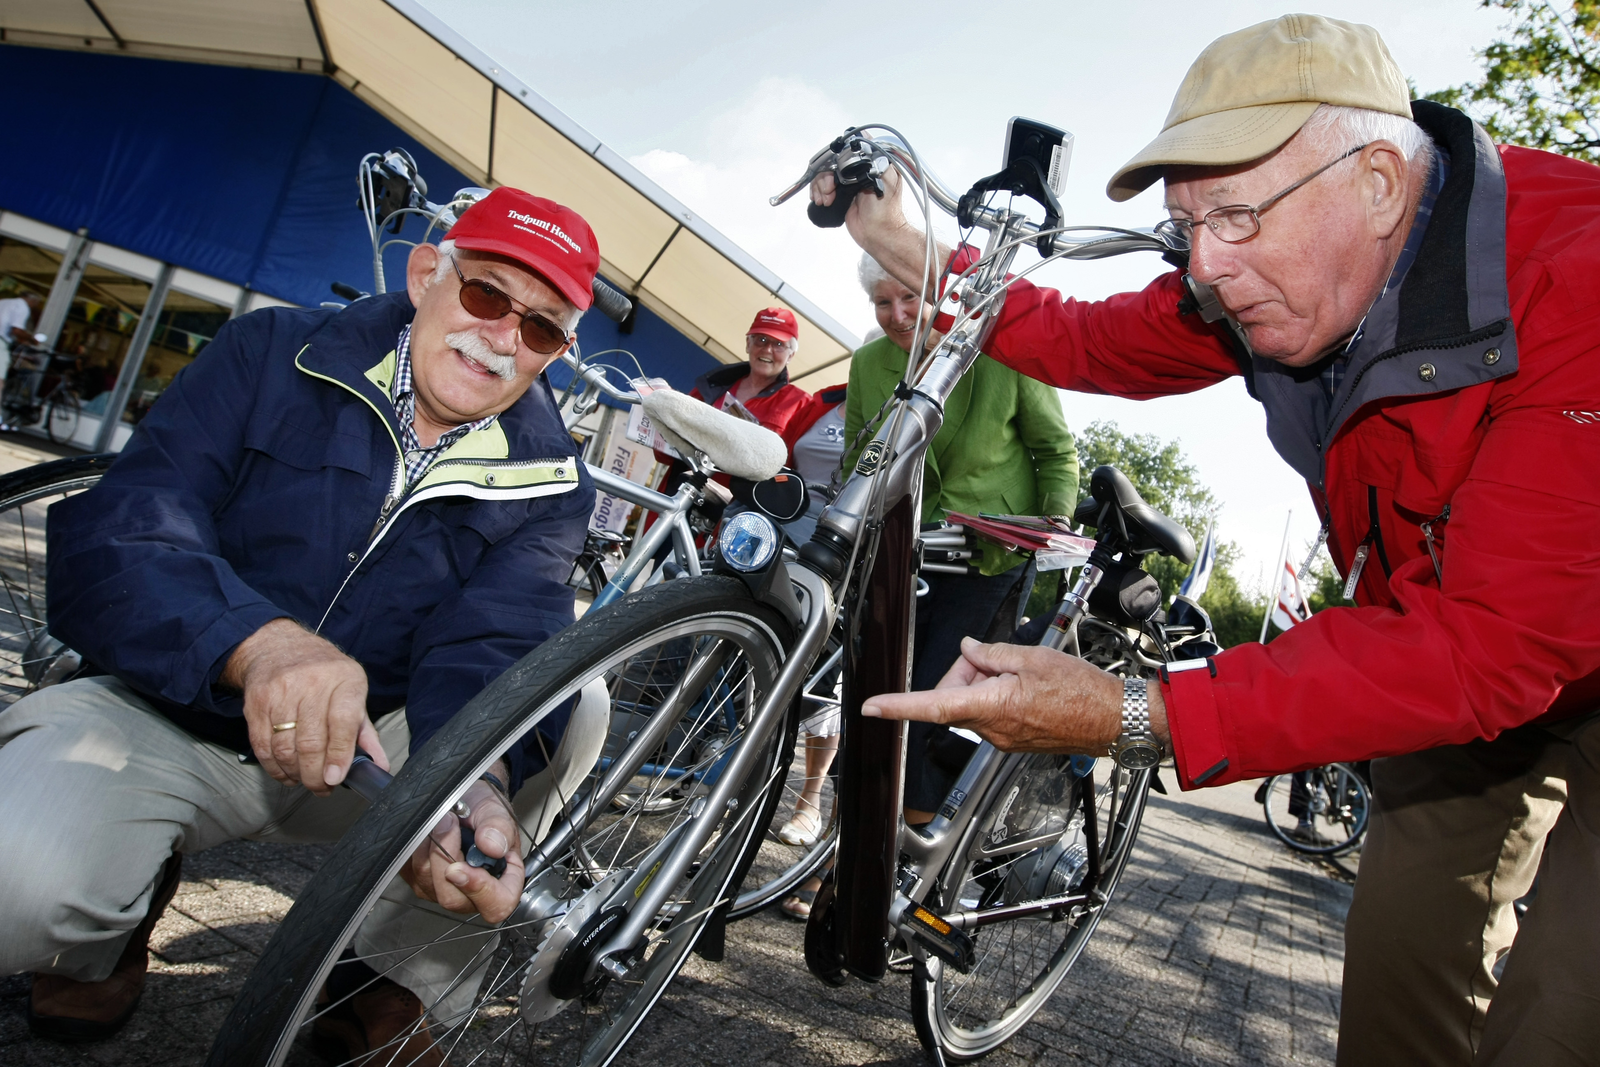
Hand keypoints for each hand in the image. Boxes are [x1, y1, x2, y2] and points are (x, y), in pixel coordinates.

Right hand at [223, 618, 386, 795]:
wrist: (278, 647)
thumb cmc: (324, 675)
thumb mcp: (352, 691)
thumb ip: (366, 731)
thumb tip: (379, 766)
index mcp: (344, 680)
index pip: (342, 722)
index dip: (339, 755)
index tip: (335, 779)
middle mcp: (312, 684)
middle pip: (311, 741)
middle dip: (315, 774)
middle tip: (322, 788)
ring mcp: (280, 693)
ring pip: (285, 748)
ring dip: (295, 773)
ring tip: (305, 779)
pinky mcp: (256, 703)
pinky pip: (263, 746)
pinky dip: (274, 767)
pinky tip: (286, 772)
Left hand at [400, 764, 523, 922]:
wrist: (465, 801)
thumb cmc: (484, 811)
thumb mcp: (498, 811)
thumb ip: (499, 828)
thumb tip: (492, 846)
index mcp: (504, 881)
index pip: (497, 904)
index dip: (479, 890)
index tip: (461, 867)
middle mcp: (474, 893)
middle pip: (452, 898)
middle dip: (444, 858)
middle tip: (448, 824)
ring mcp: (444, 891)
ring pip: (427, 881)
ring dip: (431, 846)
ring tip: (443, 821)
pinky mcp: (421, 883)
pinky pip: (411, 872)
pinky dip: (417, 848)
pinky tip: (431, 833)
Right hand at [810, 165, 950, 298]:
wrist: (878, 233)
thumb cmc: (885, 210)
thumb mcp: (885, 178)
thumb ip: (874, 159)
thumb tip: (861, 144)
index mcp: (870, 163)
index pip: (847, 151)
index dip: (837, 159)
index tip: (835, 171)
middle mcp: (857, 171)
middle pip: (832, 163)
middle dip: (826, 176)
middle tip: (830, 189)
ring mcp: (847, 184)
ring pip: (824, 175)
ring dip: (820, 186)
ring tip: (827, 199)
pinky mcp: (839, 196)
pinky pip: (821, 188)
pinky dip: (818, 192)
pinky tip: (822, 200)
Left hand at [861, 637, 1166, 753]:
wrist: (1112, 719)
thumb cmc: (1081, 689)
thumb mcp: (1032, 657)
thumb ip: (992, 653)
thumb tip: (968, 649)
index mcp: (992, 705)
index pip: (932, 705)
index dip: (897, 706)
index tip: (871, 707)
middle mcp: (991, 729)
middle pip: (953, 696)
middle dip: (966, 673)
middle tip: (998, 660)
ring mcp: (1001, 738)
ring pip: (971, 704)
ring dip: (985, 684)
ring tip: (1022, 676)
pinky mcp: (1011, 741)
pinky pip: (989, 714)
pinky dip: (997, 696)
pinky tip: (1026, 689)